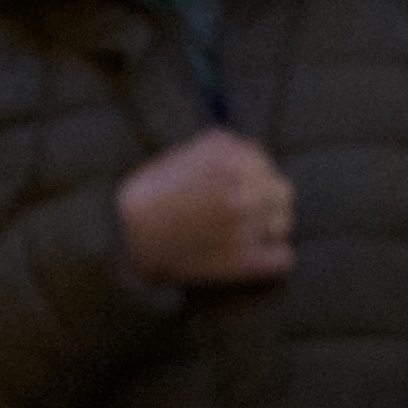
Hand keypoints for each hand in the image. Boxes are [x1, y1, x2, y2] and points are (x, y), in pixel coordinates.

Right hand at [113, 124, 295, 288]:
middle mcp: (243, 192)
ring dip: (270, 228)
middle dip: (267, 201)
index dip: (252, 174)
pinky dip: (273, 258)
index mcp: (229, 162)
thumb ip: (216, 148)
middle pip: (282, 193)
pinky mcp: (243, 263)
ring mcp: (246, 228)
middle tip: (248, 212)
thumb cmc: (148, 197)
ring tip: (247, 235)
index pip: (264, 162)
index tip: (239, 185)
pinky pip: (282, 258)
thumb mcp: (180, 156)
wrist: (123, 240)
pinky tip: (255, 257)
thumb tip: (241, 145)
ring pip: (284, 224)